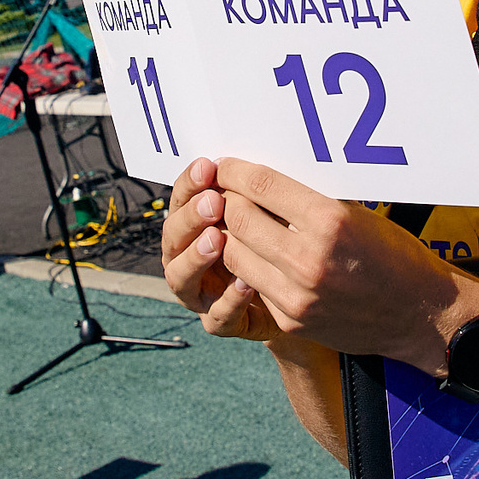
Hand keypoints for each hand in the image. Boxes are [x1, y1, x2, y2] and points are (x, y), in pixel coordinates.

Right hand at [161, 157, 280, 341]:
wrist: (306, 296)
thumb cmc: (287, 242)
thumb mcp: (275, 212)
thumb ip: (258, 192)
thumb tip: (257, 155)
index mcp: (195, 223)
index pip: (182, 198)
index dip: (191, 183)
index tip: (207, 166)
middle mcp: (187, 257)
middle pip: (172, 235)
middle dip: (191, 216)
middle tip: (213, 202)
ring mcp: (200, 293)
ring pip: (179, 277)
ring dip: (196, 257)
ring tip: (217, 239)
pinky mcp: (221, 322)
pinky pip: (216, 316)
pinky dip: (228, 300)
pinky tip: (245, 284)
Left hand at [210, 157, 478, 372]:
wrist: (421, 314)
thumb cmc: (394, 256)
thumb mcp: (358, 214)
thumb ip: (309, 200)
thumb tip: (262, 180)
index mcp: (330, 222)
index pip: (261, 186)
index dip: (234, 172)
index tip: (223, 165)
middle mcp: (309, 259)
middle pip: (238, 219)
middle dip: (225, 202)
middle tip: (224, 193)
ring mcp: (297, 295)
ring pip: (234, 254)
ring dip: (231, 236)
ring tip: (239, 224)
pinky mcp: (291, 319)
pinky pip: (252, 285)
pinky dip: (249, 266)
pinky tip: (257, 255)